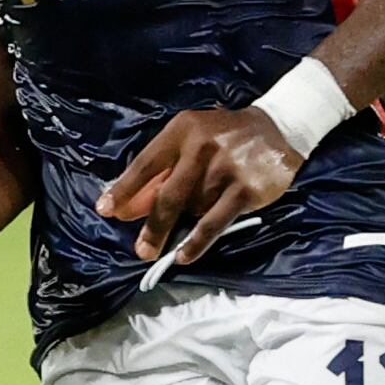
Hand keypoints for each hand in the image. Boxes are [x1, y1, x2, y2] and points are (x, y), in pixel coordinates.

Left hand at [98, 108, 302, 267]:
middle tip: (140, 250)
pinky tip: (184, 256)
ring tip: (173, 245)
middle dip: (152, 225)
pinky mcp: (245, 190)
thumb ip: (163, 169)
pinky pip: (214, 223)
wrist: (279, 128)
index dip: (124, 189)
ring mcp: (225, 169)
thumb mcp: (191, 140)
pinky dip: (197, 243)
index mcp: (182, 130)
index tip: (105, 210)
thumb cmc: (225, 136)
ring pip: (193, 209)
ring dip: (183, 228)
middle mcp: (202, 147)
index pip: (146, 164)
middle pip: (167, 195)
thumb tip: (129, 206)